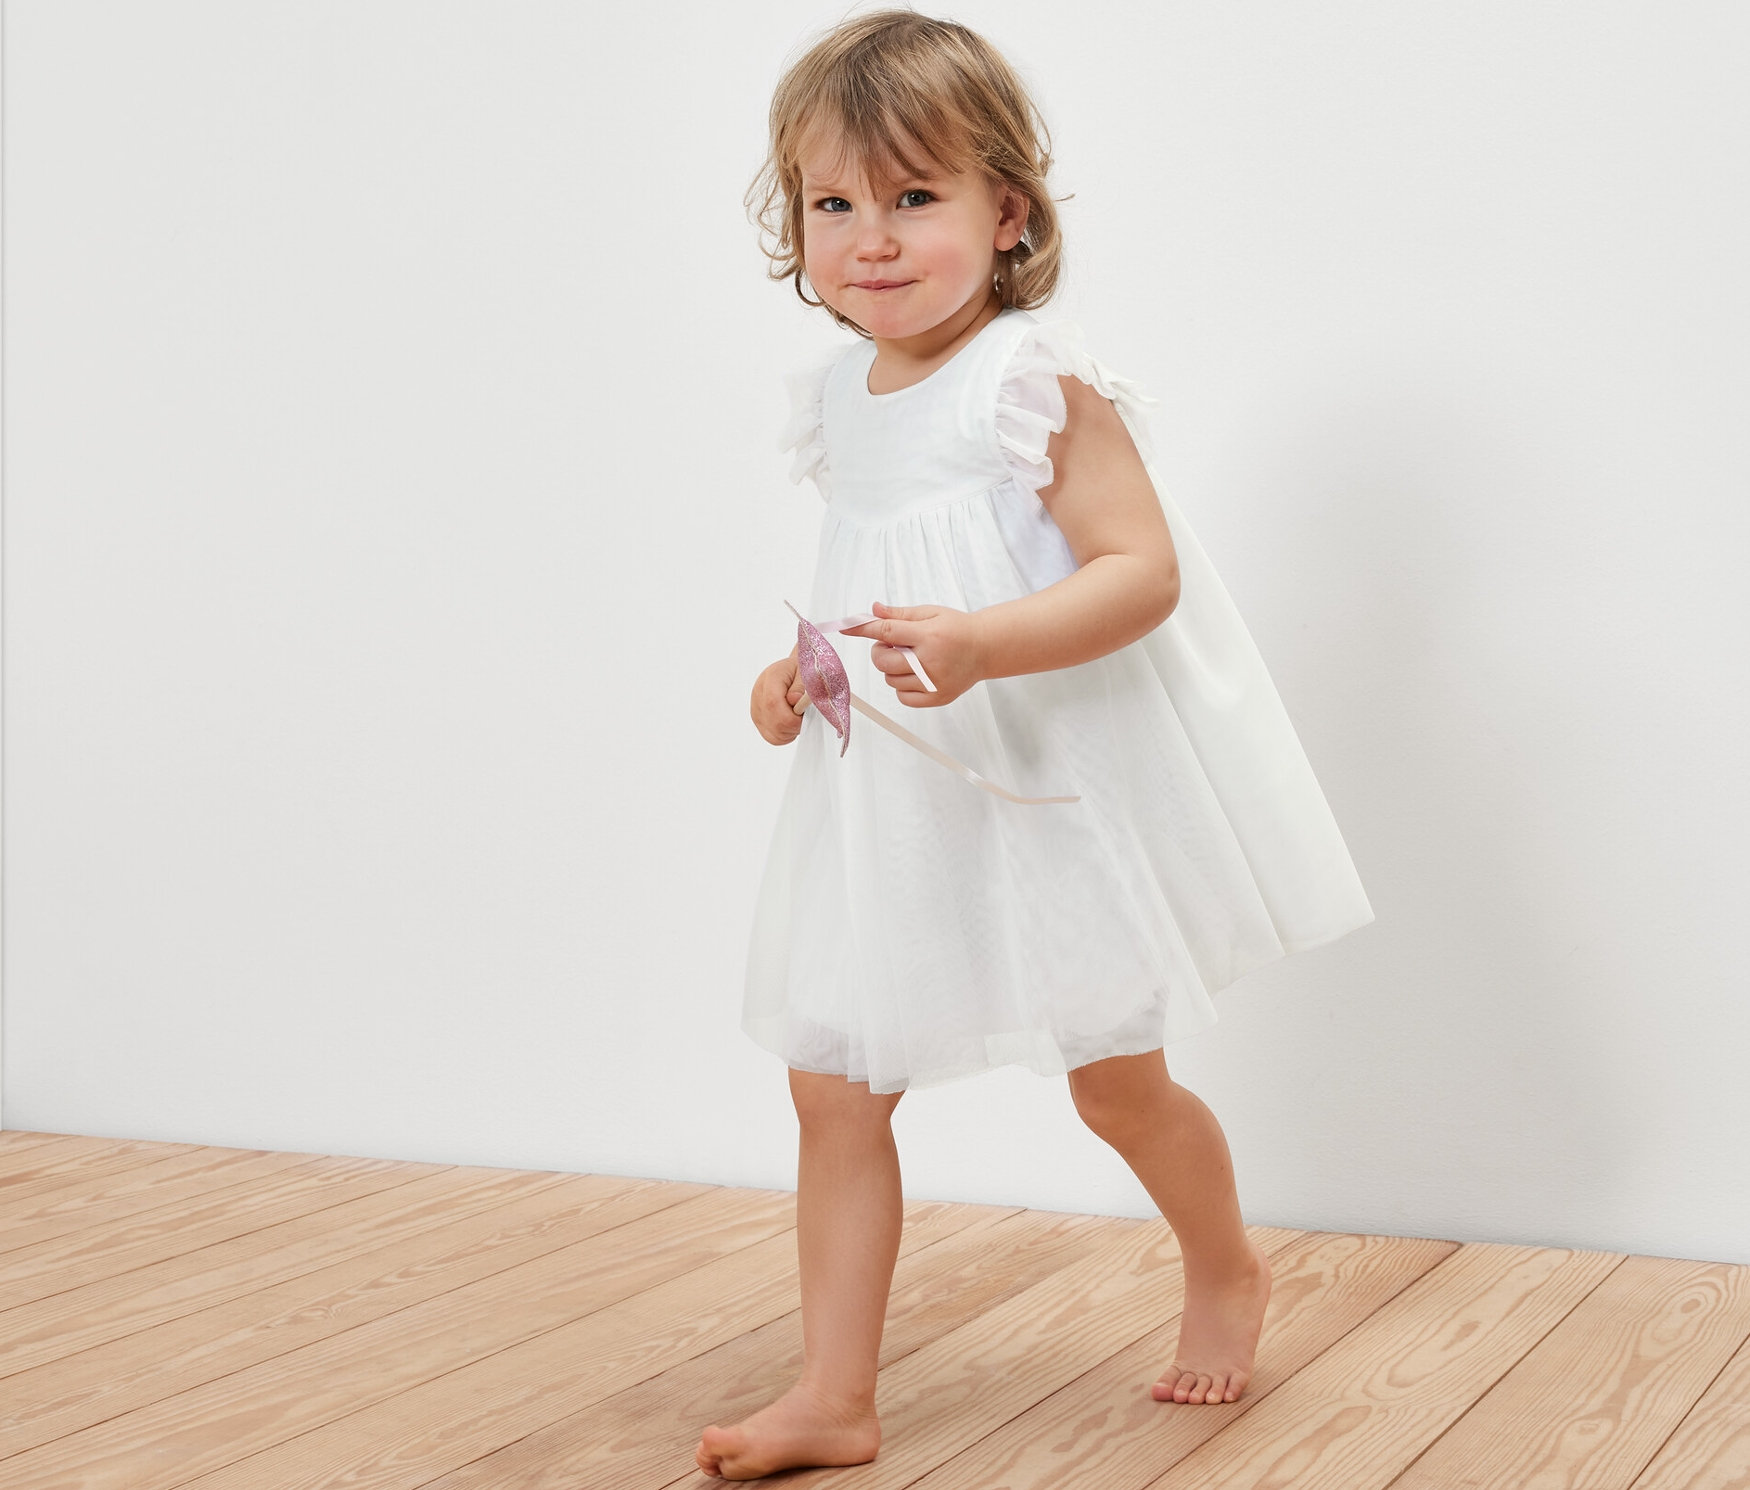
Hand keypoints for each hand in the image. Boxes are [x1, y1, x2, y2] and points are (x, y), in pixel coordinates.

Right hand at [750, 645, 807, 744]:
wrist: (793, 670)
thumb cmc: (801, 670)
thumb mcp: (806, 671)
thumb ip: (801, 685)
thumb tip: (794, 700)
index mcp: (771, 678)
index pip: (773, 704)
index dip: (792, 717)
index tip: (804, 714)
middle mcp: (758, 693)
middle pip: (774, 724)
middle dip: (794, 725)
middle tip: (804, 715)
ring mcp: (756, 708)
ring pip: (773, 735)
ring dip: (790, 731)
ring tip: (797, 717)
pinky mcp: (759, 719)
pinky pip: (772, 737)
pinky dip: (785, 735)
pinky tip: (791, 723)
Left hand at [840, 600, 983, 707]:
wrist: (985, 649)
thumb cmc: (957, 628)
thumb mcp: (930, 613)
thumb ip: (899, 614)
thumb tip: (873, 610)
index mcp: (929, 636)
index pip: (887, 632)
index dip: (863, 630)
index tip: (845, 627)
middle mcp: (930, 661)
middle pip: (883, 661)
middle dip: (880, 651)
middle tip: (896, 644)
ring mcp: (934, 683)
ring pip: (890, 679)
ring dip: (893, 669)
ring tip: (912, 658)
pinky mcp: (936, 698)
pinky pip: (902, 697)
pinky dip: (902, 686)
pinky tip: (916, 674)